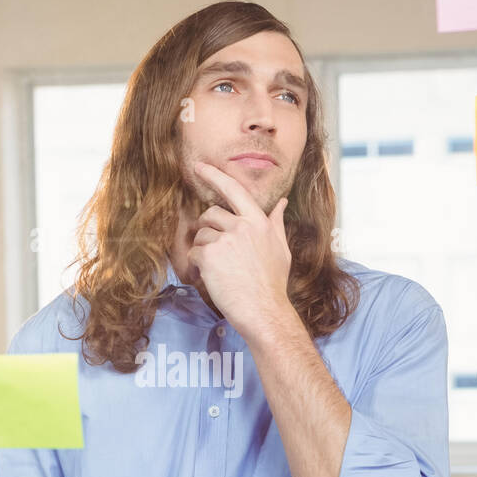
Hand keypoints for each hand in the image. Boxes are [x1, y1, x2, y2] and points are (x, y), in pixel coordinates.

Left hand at [187, 162, 295, 341]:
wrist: (264, 311)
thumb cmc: (273, 284)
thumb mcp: (281, 249)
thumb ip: (276, 223)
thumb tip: (281, 203)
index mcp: (259, 222)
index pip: (234, 190)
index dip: (214, 175)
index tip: (199, 166)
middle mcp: (242, 226)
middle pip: (211, 213)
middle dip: (208, 228)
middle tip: (215, 250)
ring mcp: (225, 240)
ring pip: (201, 234)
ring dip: (204, 250)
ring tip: (218, 269)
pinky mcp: (210, 255)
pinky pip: (194, 252)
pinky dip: (196, 264)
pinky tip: (210, 277)